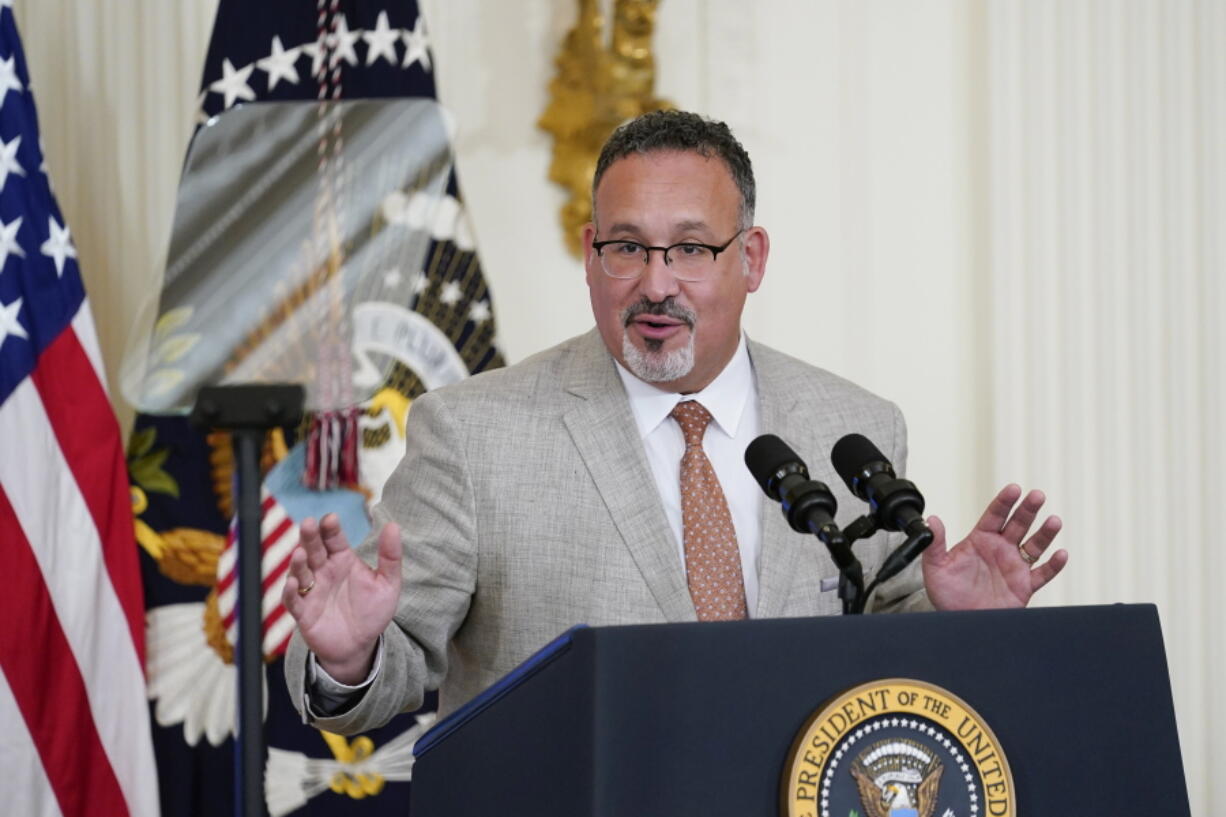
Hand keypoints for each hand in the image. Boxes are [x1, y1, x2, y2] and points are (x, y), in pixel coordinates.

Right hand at [282, 515, 402, 683]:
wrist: (360, 646)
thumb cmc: (372, 612)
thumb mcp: (388, 584)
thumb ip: (391, 556)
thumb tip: (394, 526)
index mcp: (343, 560)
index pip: (334, 539)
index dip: (330, 528)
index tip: (331, 518)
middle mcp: (324, 572)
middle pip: (313, 550)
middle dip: (310, 537)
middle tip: (309, 523)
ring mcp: (311, 591)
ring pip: (300, 572)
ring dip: (298, 562)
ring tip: (301, 553)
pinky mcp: (303, 613)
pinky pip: (293, 601)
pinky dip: (290, 592)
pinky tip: (292, 583)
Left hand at [921, 484, 1066, 609]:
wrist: (959, 620)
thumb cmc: (947, 593)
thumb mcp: (935, 567)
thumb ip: (936, 543)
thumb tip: (932, 520)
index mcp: (980, 540)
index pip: (994, 515)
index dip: (1004, 502)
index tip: (1014, 489)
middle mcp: (1000, 550)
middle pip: (1018, 524)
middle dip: (1028, 510)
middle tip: (1037, 496)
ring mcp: (1014, 567)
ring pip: (1034, 546)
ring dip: (1045, 534)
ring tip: (1054, 521)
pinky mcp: (1024, 586)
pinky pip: (1042, 574)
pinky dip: (1053, 565)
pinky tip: (1061, 554)